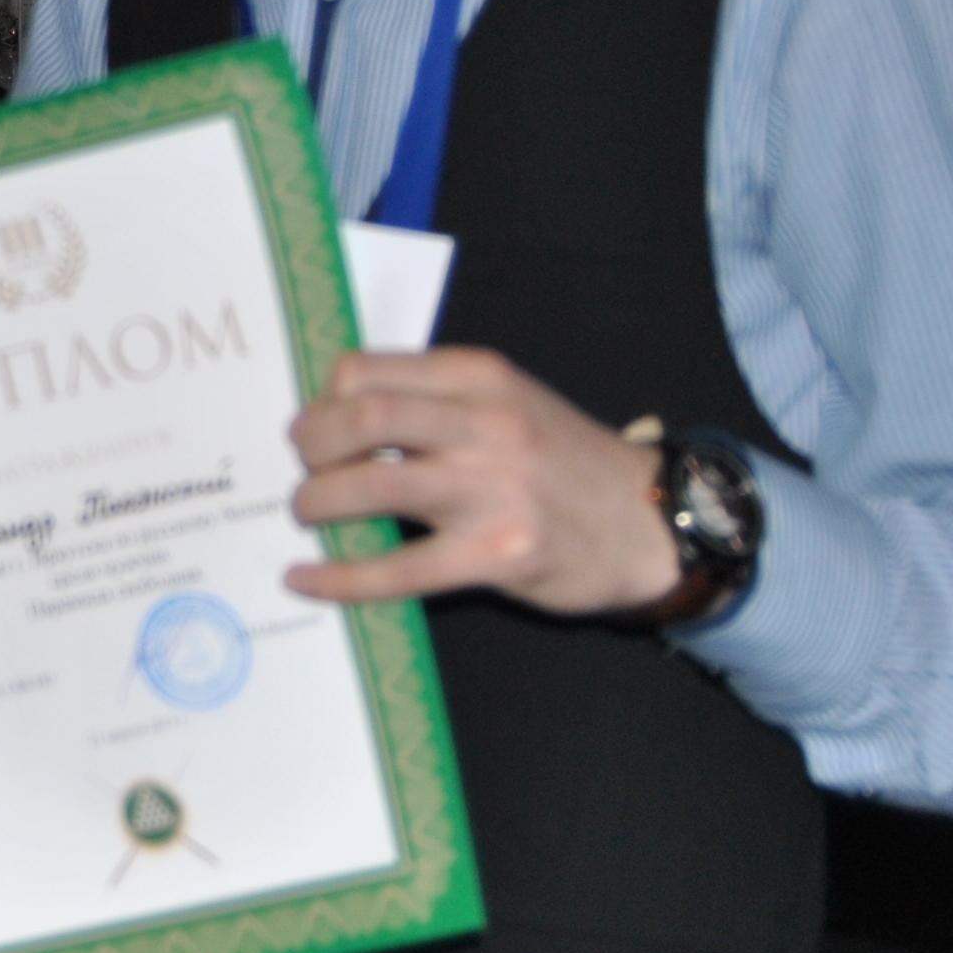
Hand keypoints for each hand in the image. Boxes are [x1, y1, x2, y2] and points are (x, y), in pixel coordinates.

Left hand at [283, 347, 680, 615]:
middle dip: (310, 446)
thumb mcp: (507, 402)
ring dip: (317, 503)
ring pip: (372, 486)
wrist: (649, 522)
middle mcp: (485, 423)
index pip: (365, 371)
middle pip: (361, 417)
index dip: (321, 402)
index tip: (313, 430)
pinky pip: (398, 568)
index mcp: (478, 376)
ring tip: (306, 515)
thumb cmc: (563, 461)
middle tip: (302, 470)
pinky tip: (306, 581)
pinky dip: (339, 578)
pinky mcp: (499, 553)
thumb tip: (337, 419)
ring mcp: (494, 489)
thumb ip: (435, 401)